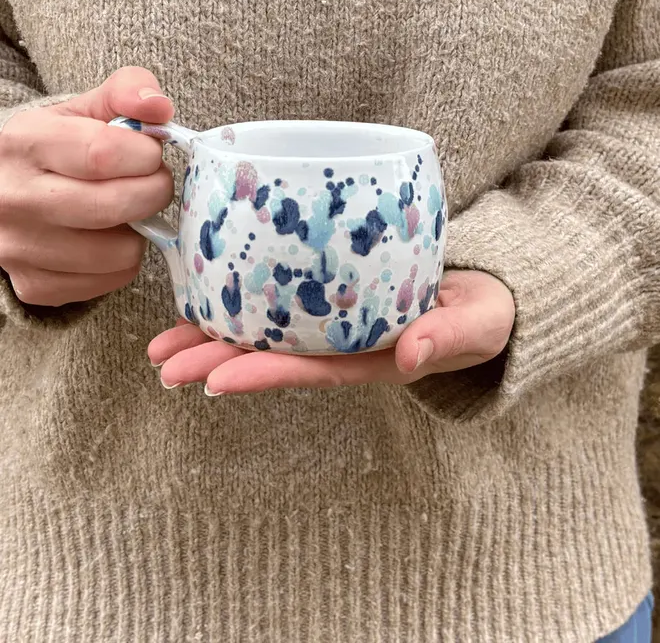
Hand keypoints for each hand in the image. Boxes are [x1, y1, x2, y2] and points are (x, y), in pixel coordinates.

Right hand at [0, 67, 174, 305]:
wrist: (6, 191)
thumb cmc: (56, 147)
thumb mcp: (83, 108)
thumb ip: (126, 92)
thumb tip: (159, 109)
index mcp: (24, 143)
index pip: (103, 153)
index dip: (145, 154)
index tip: (150, 153)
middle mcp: (13, 199)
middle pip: (114, 206)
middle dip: (153, 191)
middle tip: (151, 181)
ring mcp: (19, 248)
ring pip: (119, 252)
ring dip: (139, 230)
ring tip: (125, 209)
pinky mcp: (34, 286)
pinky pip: (111, 280)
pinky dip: (123, 259)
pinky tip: (107, 236)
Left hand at [149, 270, 514, 393]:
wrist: (488, 291)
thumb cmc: (486, 310)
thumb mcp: (479, 322)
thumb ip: (451, 336)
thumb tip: (411, 355)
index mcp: (376, 359)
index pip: (312, 370)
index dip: (263, 375)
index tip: (214, 380)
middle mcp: (346, 348)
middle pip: (276, 357)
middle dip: (217, 361)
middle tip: (162, 363)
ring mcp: (336, 324)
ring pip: (268, 334)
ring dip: (215, 338)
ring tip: (161, 344)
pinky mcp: (333, 297)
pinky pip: (282, 302)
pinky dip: (243, 301)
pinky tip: (205, 297)